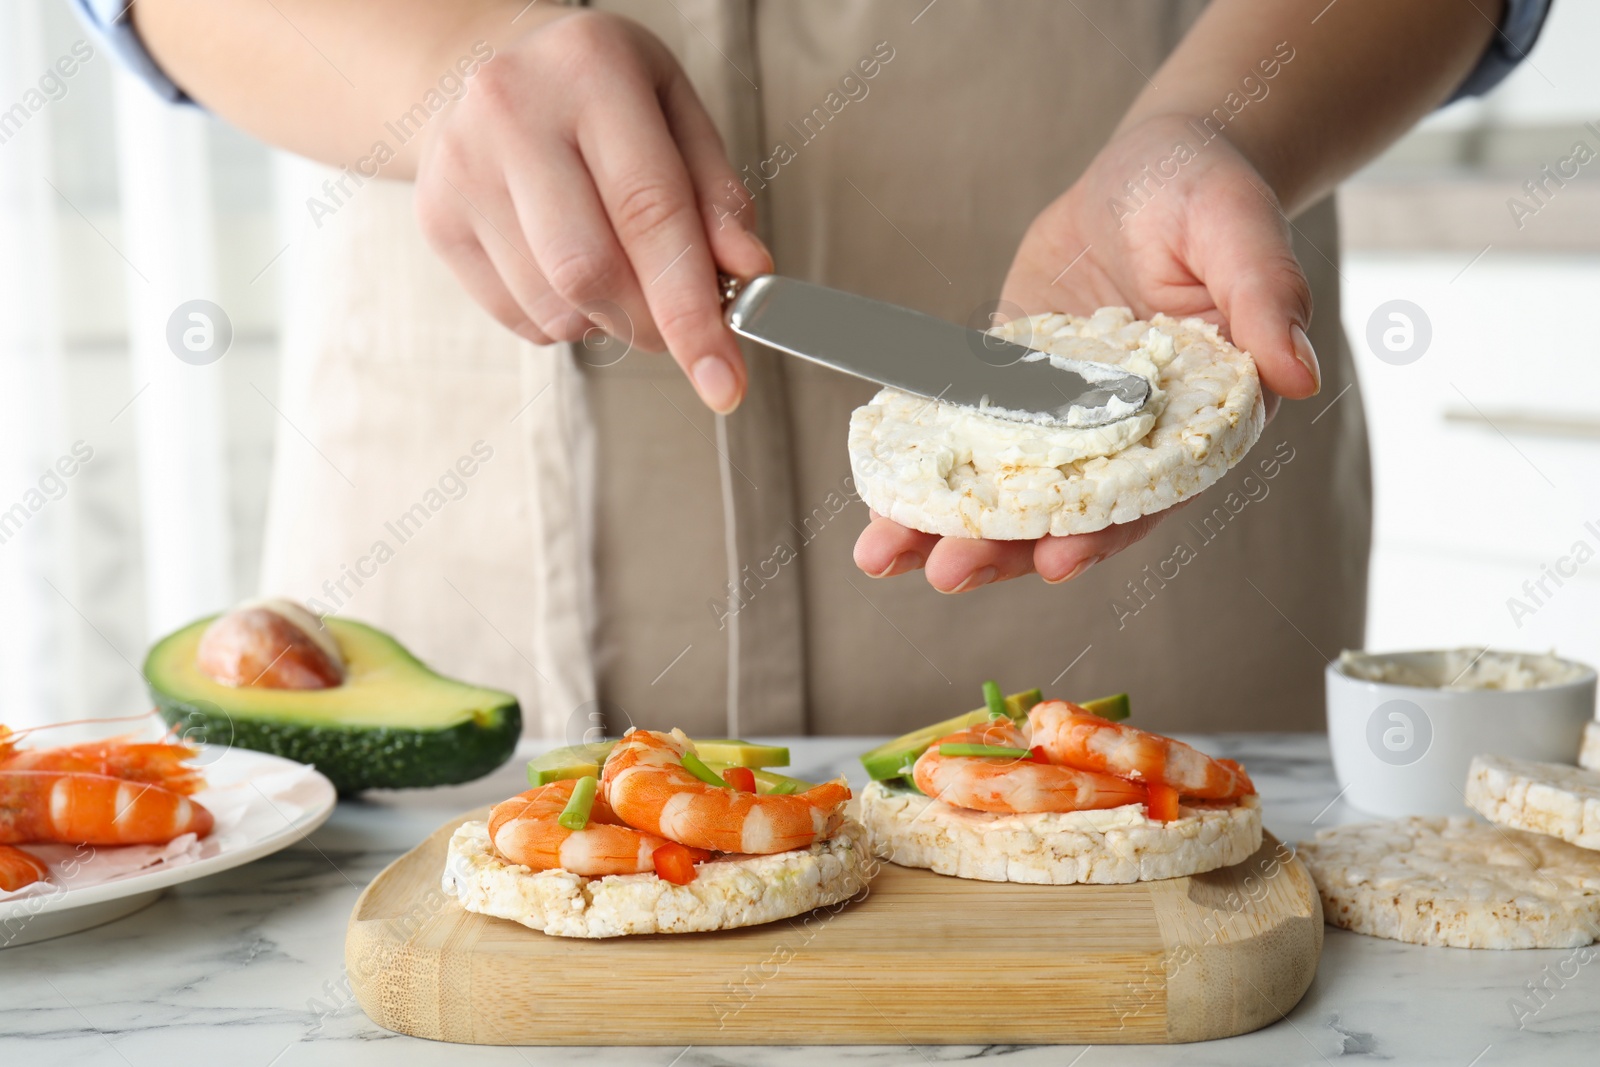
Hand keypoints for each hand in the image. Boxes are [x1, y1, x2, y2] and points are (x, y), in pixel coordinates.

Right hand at [412, 11, 770, 411]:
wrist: (482, 66)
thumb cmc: (596, 94)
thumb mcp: (675, 112)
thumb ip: (715, 194)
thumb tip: (747, 274)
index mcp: (590, 69)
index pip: (650, 213)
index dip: (692, 309)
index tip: (724, 379)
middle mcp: (512, 111)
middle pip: (590, 272)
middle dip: (651, 324)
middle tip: (680, 328)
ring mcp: (462, 167)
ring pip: (554, 306)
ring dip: (608, 321)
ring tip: (617, 269)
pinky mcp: (435, 217)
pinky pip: (520, 317)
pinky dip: (565, 318)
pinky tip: (566, 267)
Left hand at [855, 115, 1321, 590]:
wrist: (1155, 165)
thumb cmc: (1212, 193)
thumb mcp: (1243, 231)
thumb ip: (1267, 300)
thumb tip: (1296, 376)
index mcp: (1191, 425)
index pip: (1146, 498)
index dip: (1102, 536)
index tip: (1054, 563)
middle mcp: (1121, 436)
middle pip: (1058, 510)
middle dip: (1000, 547)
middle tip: (943, 570)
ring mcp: (1060, 413)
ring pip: (1001, 484)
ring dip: (943, 521)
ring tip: (881, 553)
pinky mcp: (1013, 381)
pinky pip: (960, 427)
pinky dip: (919, 457)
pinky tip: (874, 481)